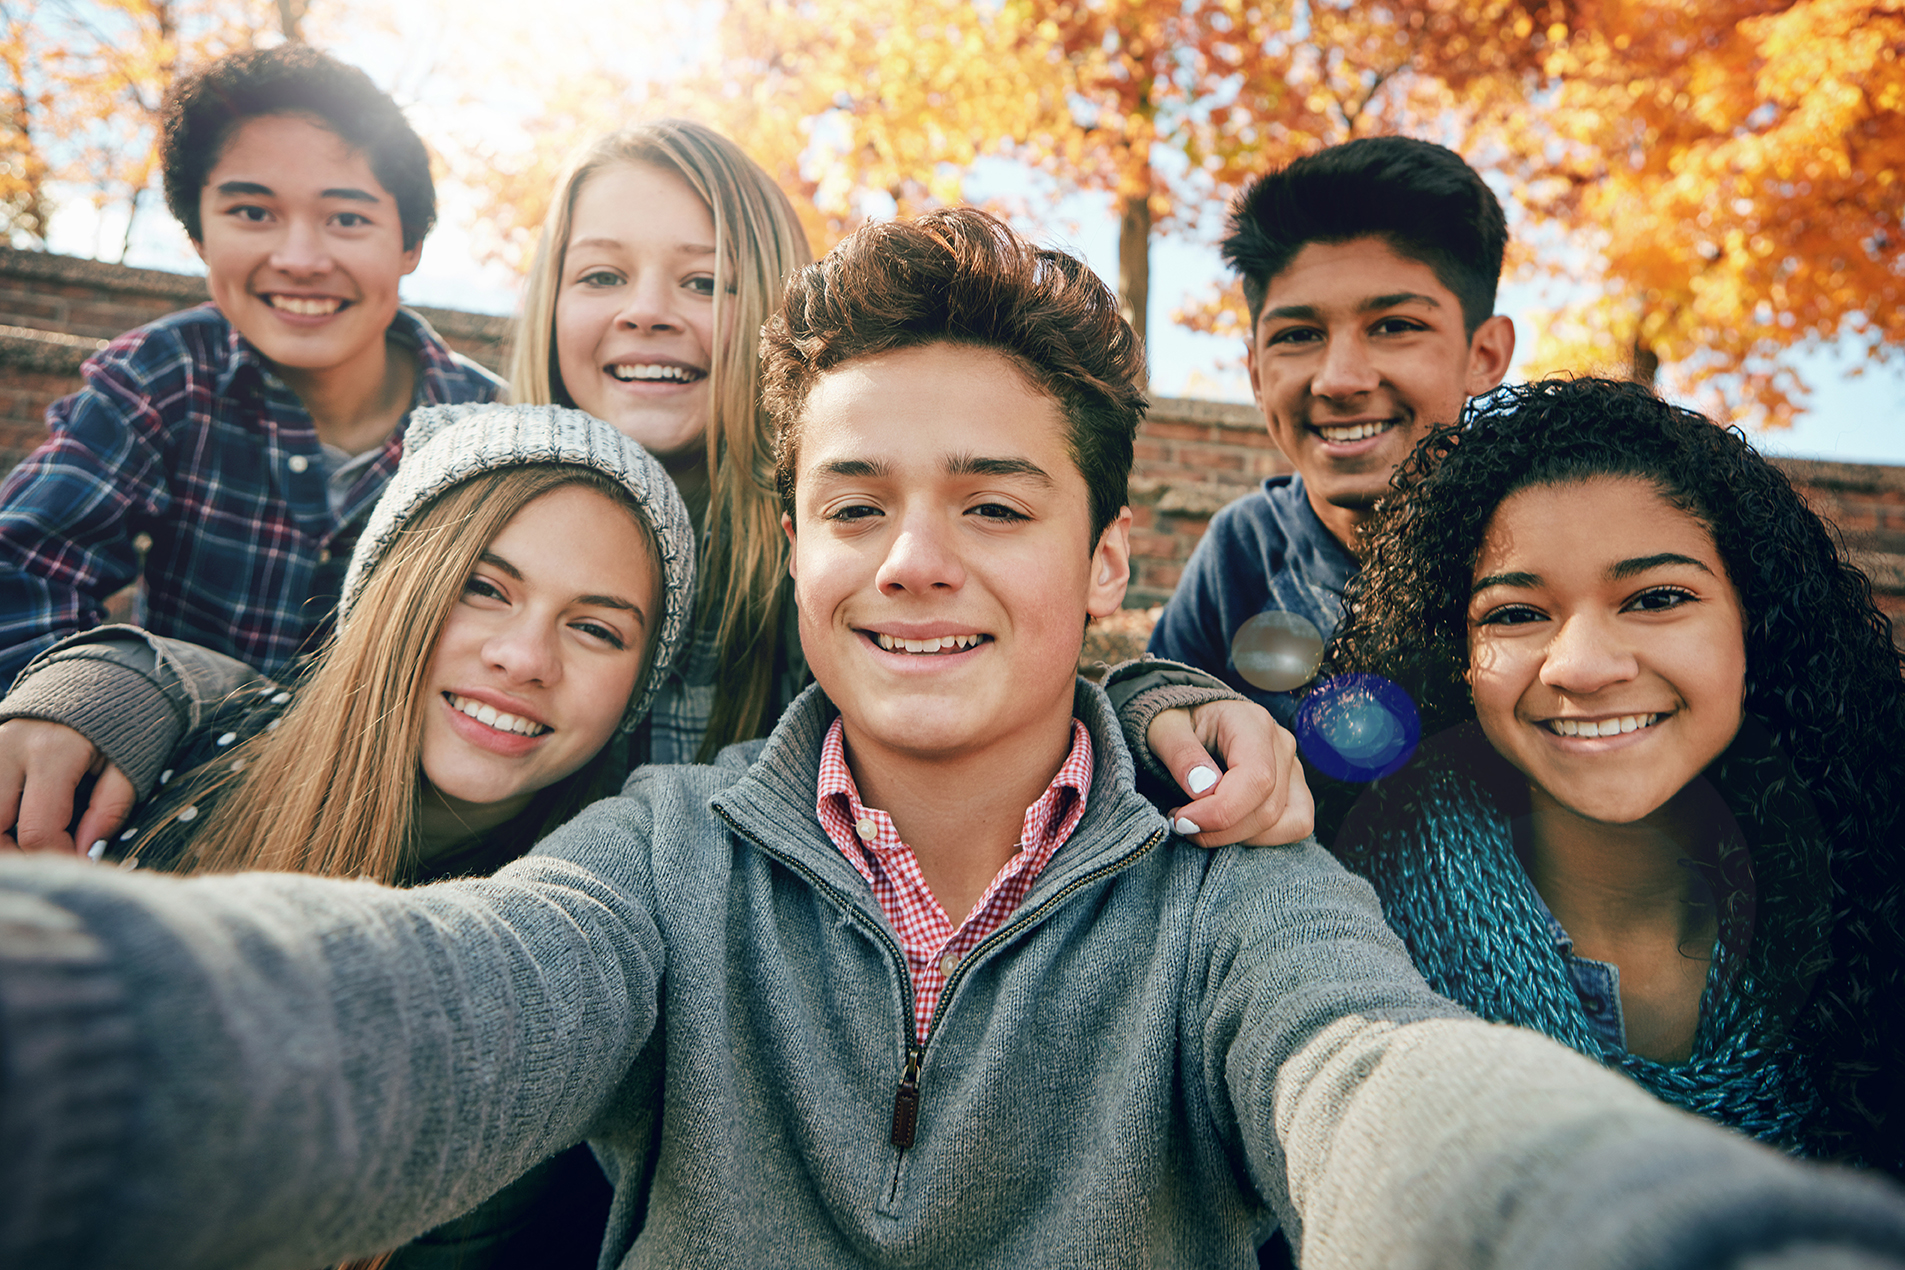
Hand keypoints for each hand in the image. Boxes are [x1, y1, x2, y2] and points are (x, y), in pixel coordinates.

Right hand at [0, 719, 134, 855]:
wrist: (97, 678)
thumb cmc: (119, 728)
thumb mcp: (128, 765)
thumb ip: (109, 808)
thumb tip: (85, 852)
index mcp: (52, 752)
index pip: (38, 830)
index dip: (57, 857)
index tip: (78, 862)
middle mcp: (9, 748)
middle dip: (19, 854)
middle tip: (49, 858)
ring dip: (1, 837)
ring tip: (29, 842)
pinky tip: (15, 822)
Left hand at [1146, 699, 1312, 847]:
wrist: (1190, 715)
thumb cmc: (1178, 719)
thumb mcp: (1164, 726)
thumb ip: (1181, 753)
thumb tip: (1202, 789)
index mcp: (1252, 723)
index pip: (1256, 779)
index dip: (1221, 811)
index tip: (1183, 821)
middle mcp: (1281, 745)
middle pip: (1267, 808)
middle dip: (1220, 830)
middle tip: (1181, 824)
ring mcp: (1292, 768)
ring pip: (1283, 823)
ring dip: (1236, 837)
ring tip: (1199, 823)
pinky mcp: (1294, 789)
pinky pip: (1293, 826)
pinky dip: (1259, 838)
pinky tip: (1226, 828)